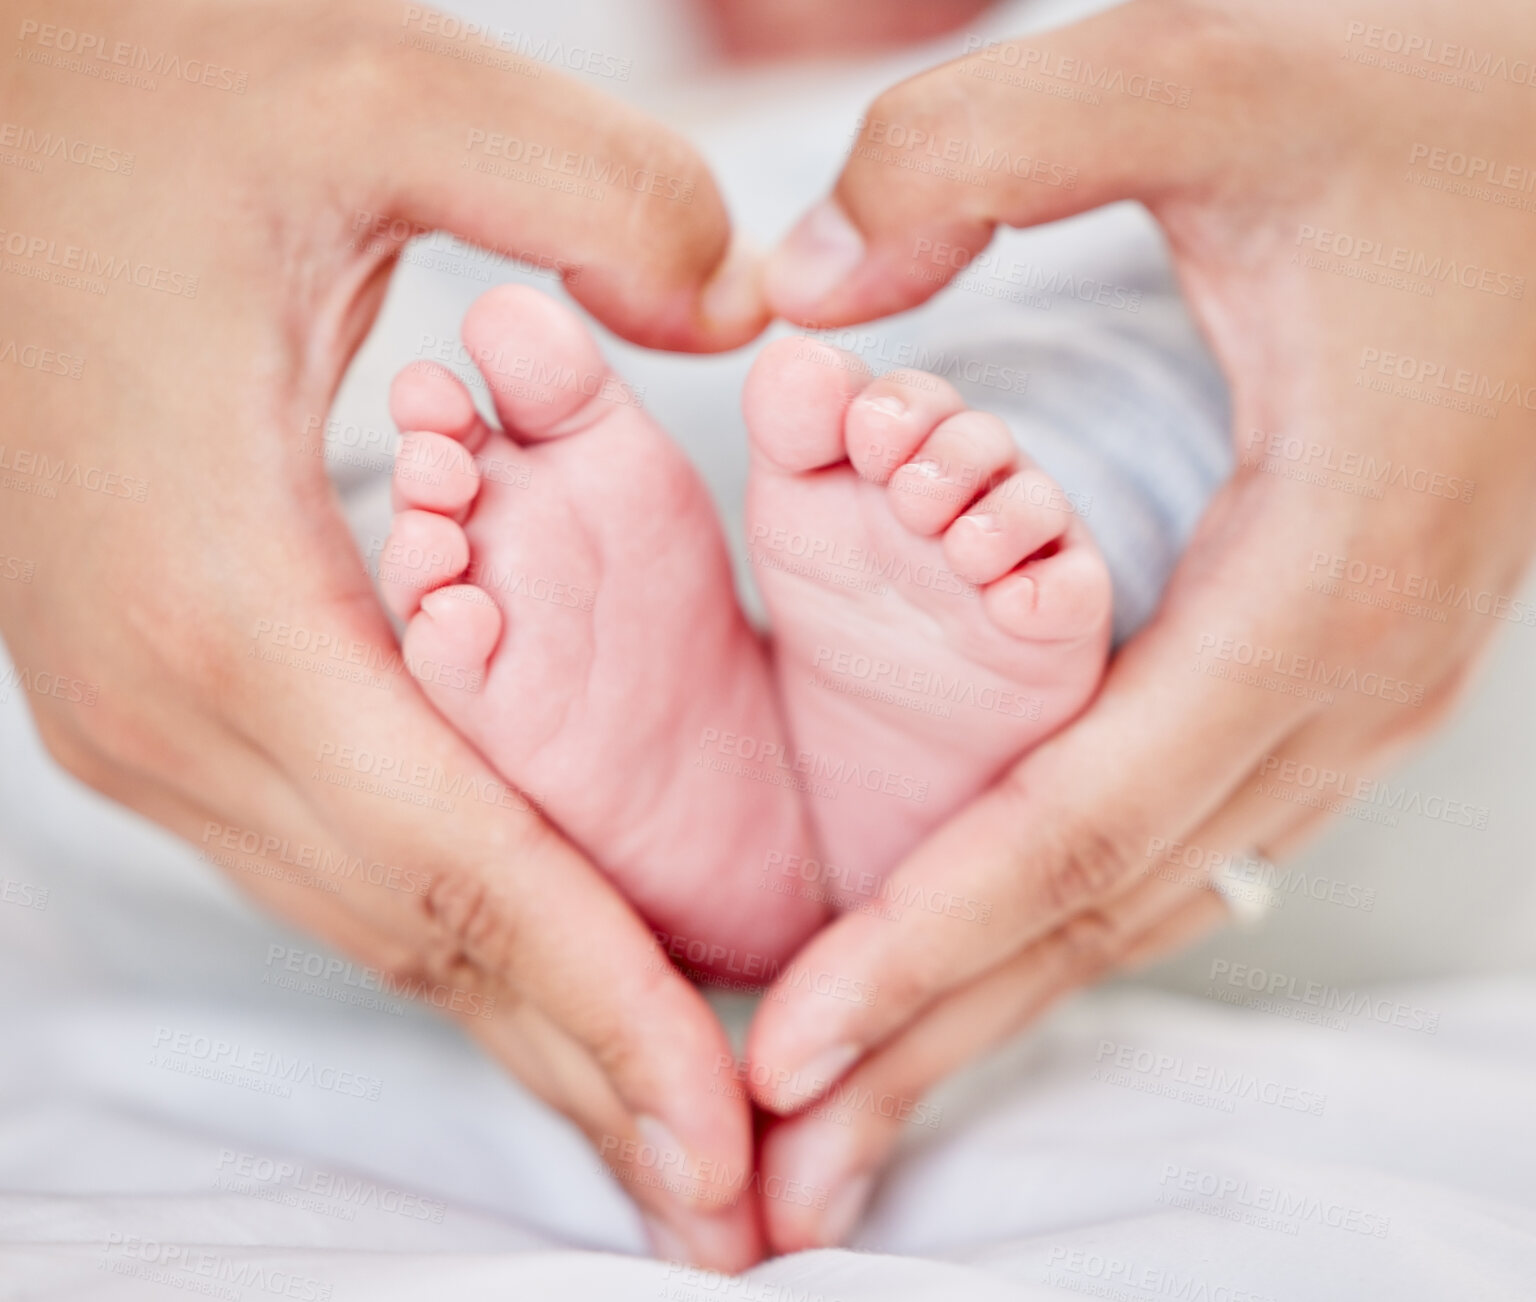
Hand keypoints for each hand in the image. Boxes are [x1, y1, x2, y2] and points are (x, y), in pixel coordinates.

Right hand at [0, 0, 766, 1266]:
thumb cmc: (146, 100)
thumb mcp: (379, 95)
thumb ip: (593, 195)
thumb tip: (762, 318)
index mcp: (219, 601)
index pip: (459, 869)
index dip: (607, 1012)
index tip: (729, 1135)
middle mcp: (171, 706)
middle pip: (426, 944)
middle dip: (591, 1076)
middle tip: (741, 1214)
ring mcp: (162, 716)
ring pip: (389, 925)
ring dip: (540, 1032)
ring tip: (682, 1144)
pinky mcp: (187, 693)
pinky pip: (362, 857)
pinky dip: (483, 939)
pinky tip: (574, 984)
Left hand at [747, 0, 1535, 1249]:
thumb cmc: (1429, 112)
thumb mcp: (1208, 75)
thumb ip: (980, 148)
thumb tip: (794, 290)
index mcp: (1321, 579)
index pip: (1091, 817)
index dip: (932, 941)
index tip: (789, 1046)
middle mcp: (1342, 681)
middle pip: (1104, 911)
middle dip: (934, 1046)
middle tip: (778, 1181)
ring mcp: (1338, 694)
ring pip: (1135, 899)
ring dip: (982, 1009)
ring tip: (842, 1123)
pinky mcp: (1310, 670)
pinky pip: (1163, 839)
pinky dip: (1044, 921)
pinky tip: (957, 971)